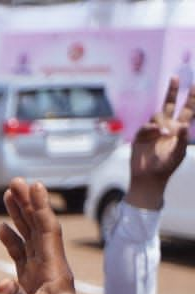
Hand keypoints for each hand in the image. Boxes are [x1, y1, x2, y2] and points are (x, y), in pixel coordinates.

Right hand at [128, 78, 193, 209]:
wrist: (148, 179)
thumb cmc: (166, 167)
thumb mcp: (178, 153)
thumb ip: (182, 139)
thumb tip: (183, 125)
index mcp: (180, 129)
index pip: (188, 110)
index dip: (192, 98)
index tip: (194, 85)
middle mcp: (167, 126)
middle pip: (171, 104)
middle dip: (173, 91)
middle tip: (176, 77)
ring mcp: (154, 130)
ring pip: (158, 115)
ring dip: (162, 122)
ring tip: (165, 134)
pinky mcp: (141, 136)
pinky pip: (147, 126)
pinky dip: (152, 128)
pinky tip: (157, 133)